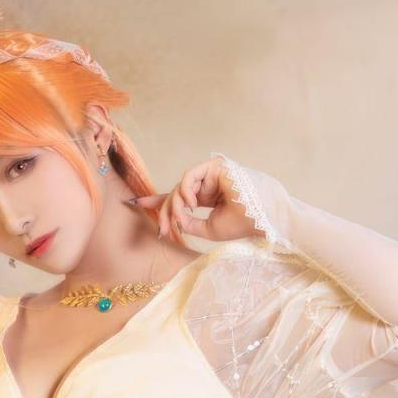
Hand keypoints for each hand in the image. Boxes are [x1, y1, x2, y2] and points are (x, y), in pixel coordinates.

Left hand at [131, 154, 264, 246]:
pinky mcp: (214, 166)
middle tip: (162, 230)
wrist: (260, 217)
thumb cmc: (241, 224)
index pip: (179, 197)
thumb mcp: (207, 229)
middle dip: (165, 212)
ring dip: (175, 205)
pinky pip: (189, 177)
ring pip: (180, 187)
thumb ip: (188, 223)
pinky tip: (191, 204)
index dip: (158, 201)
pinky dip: (185, 191)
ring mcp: (210, 175)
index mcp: (207, 198)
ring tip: (180, 220)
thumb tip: (173, 220)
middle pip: (175, 194)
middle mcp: (207, 185)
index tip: (137, 202)